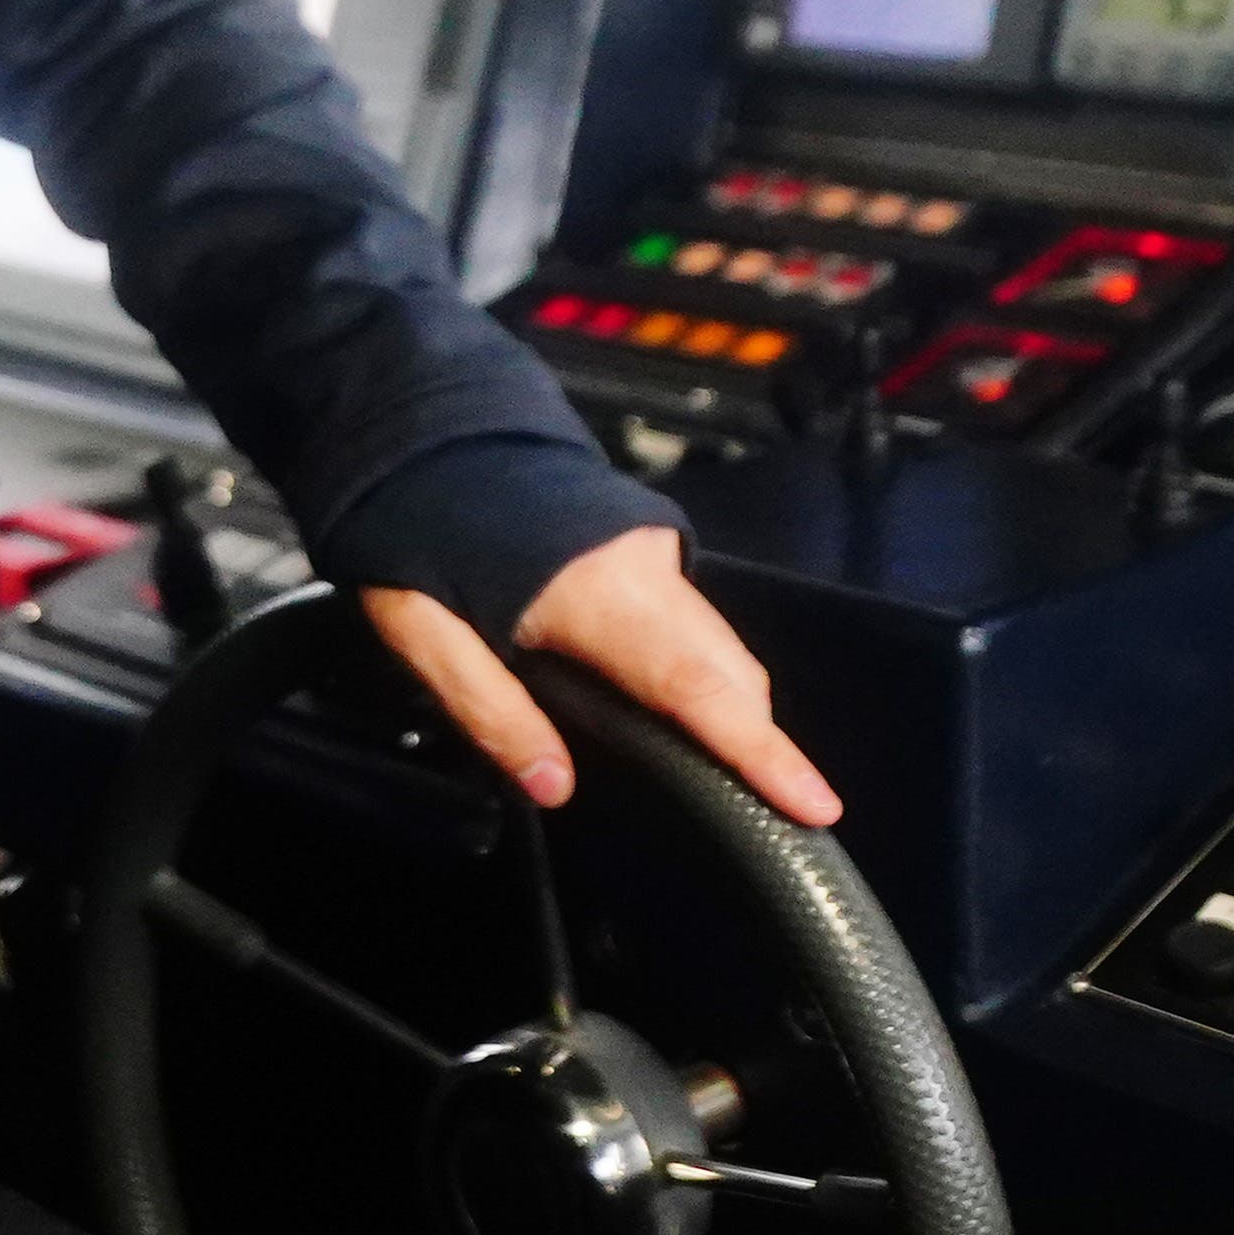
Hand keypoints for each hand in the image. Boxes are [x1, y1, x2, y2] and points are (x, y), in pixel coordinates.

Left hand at [365, 526, 843, 829]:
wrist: (426, 420)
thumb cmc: (417, 526)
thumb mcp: (420, 628)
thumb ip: (489, 709)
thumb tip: (556, 787)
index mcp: (594, 594)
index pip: (697, 689)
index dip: (761, 753)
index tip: (816, 804)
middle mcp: (645, 568)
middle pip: (729, 672)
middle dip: (754, 742)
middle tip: (767, 814)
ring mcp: (654, 550)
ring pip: (719, 646)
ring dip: (730, 708)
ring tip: (724, 774)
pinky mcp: (647, 544)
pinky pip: (696, 623)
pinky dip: (704, 673)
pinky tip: (674, 708)